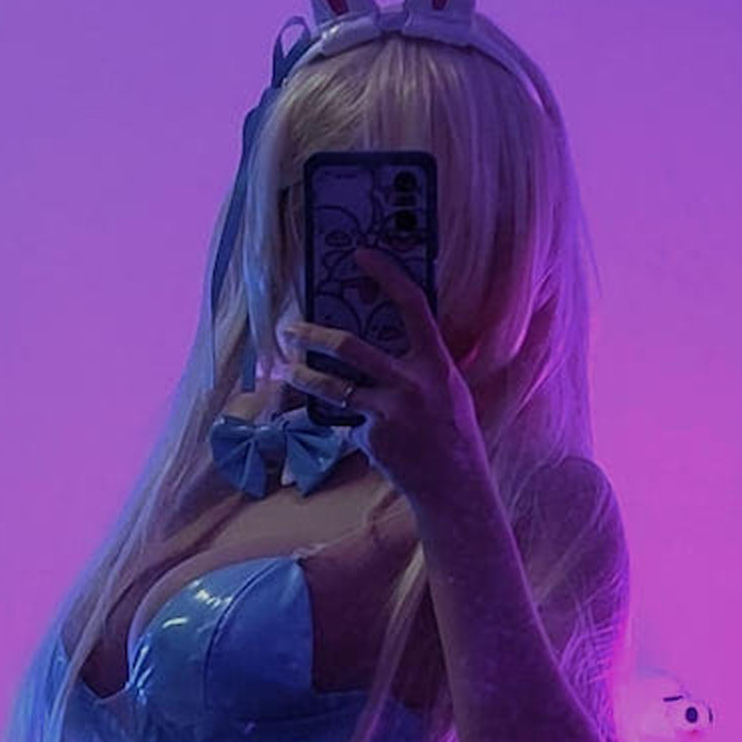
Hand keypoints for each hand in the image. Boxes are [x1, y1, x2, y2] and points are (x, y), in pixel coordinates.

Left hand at [277, 243, 489, 514]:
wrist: (455, 486)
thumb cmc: (452, 432)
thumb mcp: (448, 389)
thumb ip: (420, 364)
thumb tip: (382, 336)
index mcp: (436, 363)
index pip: (412, 306)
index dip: (387, 276)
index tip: (361, 255)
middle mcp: (412, 383)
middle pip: (351, 348)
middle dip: (313, 336)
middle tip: (291, 329)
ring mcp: (389, 412)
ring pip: (333, 387)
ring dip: (303, 378)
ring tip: (286, 371)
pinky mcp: (372, 438)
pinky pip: (349, 421)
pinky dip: (351, 425)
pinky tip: (366, 436)